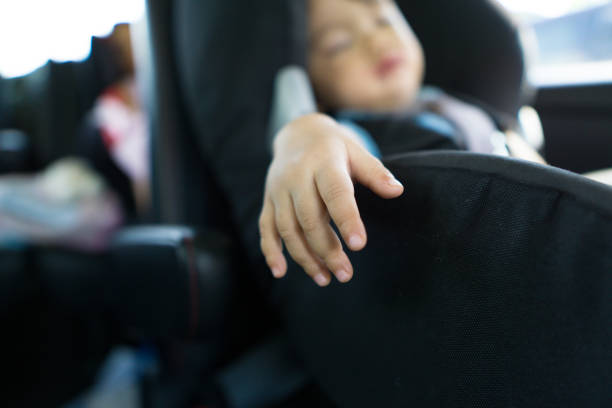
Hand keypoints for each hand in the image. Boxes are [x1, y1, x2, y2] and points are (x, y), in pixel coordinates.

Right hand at [258, 113, 403, 286]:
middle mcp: (297, 176)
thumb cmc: (334, 147)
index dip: (346, 219)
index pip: (335, 193)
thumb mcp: (356, 152)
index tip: (359, 245)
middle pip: (309, 217)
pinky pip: (266, 228)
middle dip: (326, 249)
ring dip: (304, 256)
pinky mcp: (268, 200)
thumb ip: (375, 172)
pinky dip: (271, 250)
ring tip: (325, 278)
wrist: (297, 133)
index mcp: (323, 163)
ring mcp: (279, 190)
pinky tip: (281, 272)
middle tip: (345, 274)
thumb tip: (397, 191)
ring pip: (288, 228)